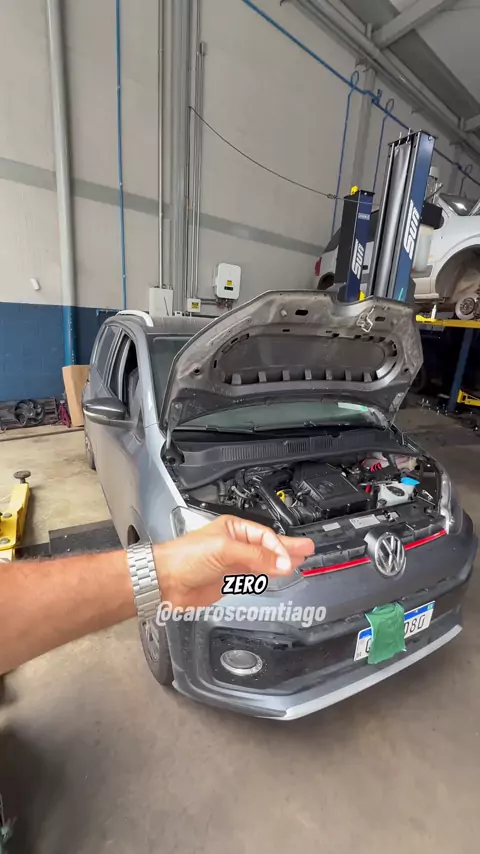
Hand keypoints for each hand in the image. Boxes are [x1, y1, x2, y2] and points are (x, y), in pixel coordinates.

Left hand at [154, 515, 314, 607]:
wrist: (166, 581)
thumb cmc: (186, 557)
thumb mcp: (224, 551)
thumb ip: (255, 558)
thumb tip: (282, 563)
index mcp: (233, 528)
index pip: (265, 536)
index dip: (280, 548)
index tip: (291, 560)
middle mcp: (235, 544)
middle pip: (268, 546)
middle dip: (288, 548)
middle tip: (308, 548)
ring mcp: (233, 562)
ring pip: (264, 561)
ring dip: (281, 562)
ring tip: (300, 560)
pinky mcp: (229, 580)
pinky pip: (254, 576)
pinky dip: (268, 575)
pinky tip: (278, 573)